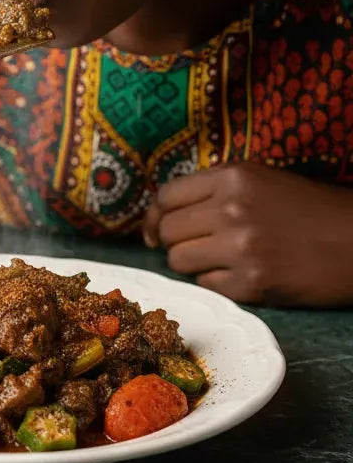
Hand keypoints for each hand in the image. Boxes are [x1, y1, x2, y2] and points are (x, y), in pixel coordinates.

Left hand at [143, 162, 352, 306]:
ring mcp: (241, 248)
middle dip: (172, 241)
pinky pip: (205, 284)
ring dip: (190, 263)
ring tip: (218, 259)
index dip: (155, 215)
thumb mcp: (260, 181)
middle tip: (192, 246)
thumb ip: (212, 191)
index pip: (166, 196)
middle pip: (166, 230)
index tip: (154, 228)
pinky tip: (241, 274)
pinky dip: (215, 282)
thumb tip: (159, 218)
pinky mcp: (252, 283)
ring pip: (178, 260)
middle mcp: (231, 209)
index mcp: (232, 177)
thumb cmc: (308, 210)